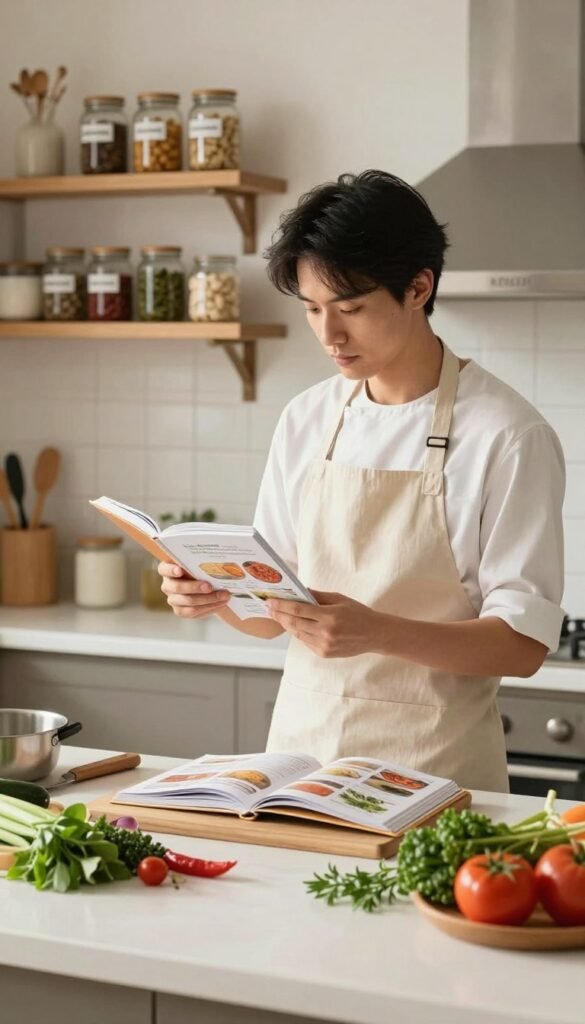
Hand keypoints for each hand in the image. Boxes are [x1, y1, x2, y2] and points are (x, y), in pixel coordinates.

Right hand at [158, 562, 230, 618]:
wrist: (204, 585)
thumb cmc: (199, 570)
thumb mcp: (197, 563)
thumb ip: (200, 561)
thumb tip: (217, 560)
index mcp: (167, 570)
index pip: (164, 569)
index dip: (171, 570)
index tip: (180, 570)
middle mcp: (167, 585)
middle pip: (177, 588)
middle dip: (195, 587)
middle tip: (210, 586)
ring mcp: (173, 600)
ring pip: (188, 602)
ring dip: (207, 600)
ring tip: (223, 596)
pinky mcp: (181, 611)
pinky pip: (194, 612)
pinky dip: (210, 608)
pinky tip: (221, 603)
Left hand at [266, 590, 385, 657]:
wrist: (375, 634)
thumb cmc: (359, 614)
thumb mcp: (340, 599)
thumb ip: (319, 596)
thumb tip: (300, 591)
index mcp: (329, 616)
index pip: (298, 609)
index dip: (282, 605)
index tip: (270, 601)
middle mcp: (325, 632)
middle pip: (294, 623)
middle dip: (279, 615)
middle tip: (269, 608)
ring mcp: (324, 645)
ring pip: (298, 634)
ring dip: (286, 625)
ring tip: (278, 616)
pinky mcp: (324, 653)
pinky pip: (306, 642)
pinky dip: (298, 633)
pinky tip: (293, 626)